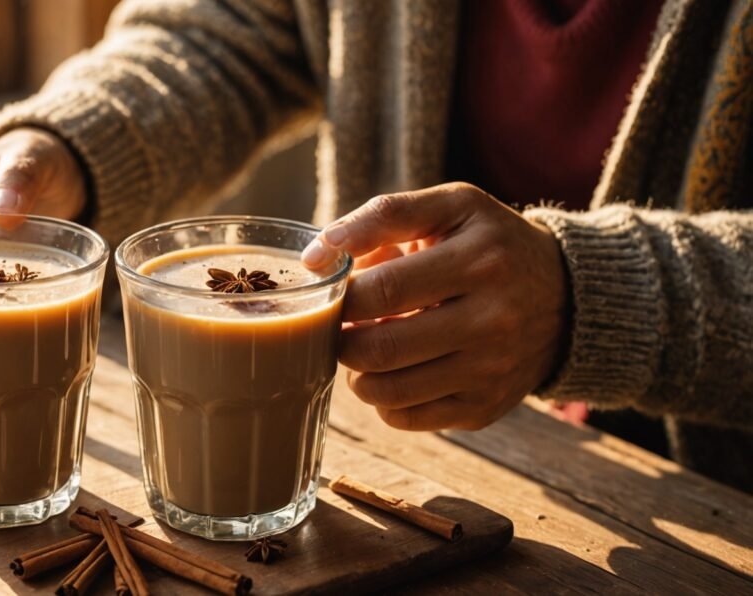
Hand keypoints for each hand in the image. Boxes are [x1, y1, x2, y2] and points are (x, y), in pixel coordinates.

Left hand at [302, 182, 568, 430]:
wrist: (568, 299)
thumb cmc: (489, 245)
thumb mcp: (450, 208)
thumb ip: (382, 216)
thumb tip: (315, 255)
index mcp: (480, 262)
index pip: (384, 290)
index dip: (341, 296)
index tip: (333, 292)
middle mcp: (492, 322)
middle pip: (380, 349)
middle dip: (341, 338)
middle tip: (341, 323)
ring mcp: (490, 372)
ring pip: (386, 391)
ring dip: (356, 371)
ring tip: (366, 345)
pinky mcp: (483, 409)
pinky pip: (405, 417)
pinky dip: (383, 397)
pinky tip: (395, 369)